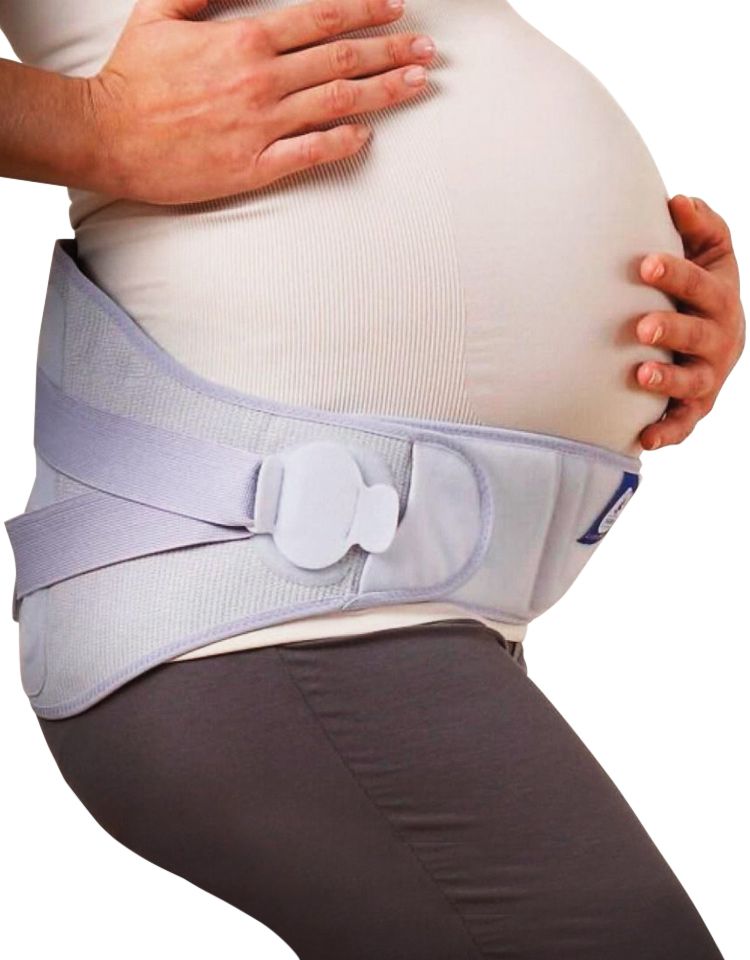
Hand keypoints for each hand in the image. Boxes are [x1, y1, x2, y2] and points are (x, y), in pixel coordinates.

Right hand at [88, 0, 435, 202]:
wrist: (106, 136)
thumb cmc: (132, 76)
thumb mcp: (160, 12)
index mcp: (243, 39)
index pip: (320, 17)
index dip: (365, 8)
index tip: (398, 7)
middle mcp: (260, 80)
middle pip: (342, 59)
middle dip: (392, 50)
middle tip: (430, 51)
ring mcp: (260, 125)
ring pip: (337, 103)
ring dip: (385, 92)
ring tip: (419, 84)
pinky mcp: (253, 167)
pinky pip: (310, 153)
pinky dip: (342, 142)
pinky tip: (367, 135)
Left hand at [635, 195, 744, 449]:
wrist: (712, 339)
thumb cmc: (699, 290)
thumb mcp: (709, 254)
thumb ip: (699, 226)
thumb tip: (677, 200)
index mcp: (720, 299)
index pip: (700, 284)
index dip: (675, 273)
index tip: (644, 263)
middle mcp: (719, 340)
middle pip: (699, 334)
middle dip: (672, 329)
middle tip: (642, 326)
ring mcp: (707, 376)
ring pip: (692, 381)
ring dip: (668, 379)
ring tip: (640, 374)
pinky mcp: (693, 407)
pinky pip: (683, 424)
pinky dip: (666, 432)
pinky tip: (644, 438)